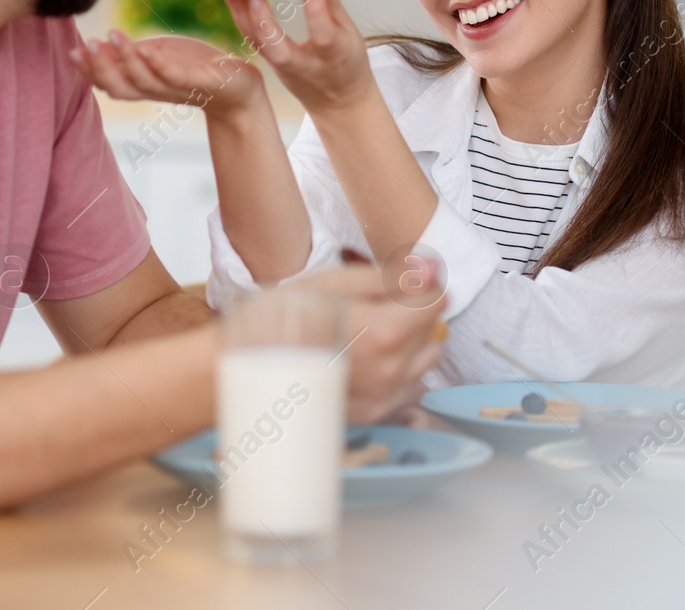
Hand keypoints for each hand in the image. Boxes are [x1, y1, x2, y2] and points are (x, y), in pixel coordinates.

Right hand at [70, 31, 264, 117]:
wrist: (239, 90)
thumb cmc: (196, 69)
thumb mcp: (160, 58)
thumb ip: (132, 55)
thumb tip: (97, 46)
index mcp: (145, 84)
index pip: (109, 82)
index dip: (89, 71)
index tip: (71, 52)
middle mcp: (157, 91)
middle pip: (120, 87)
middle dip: (100, 68)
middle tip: (85, 45)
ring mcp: (178, 89)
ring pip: (144, 82)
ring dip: (125, 61)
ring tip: (111, 36)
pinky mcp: (200, 83)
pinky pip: (175, 77)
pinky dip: (159, 65)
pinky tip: (147, 49)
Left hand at [223, 0, 375, 115]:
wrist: (339, 102)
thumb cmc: (348, 64)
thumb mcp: (350, 33)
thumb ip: (330, 1)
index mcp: (332, 56)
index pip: (322, 33)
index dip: (315, 8)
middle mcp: (303, 66)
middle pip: (277, 47)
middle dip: (261, 19)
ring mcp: (283, 68)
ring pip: (257, 43)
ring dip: (241, 12)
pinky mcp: (270, 65)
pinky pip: (252, 40)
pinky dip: (240, 17)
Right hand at [285, 263, 444, 423]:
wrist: (246, 367)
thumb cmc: (284, 318)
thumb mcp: (334, 281)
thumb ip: (389, 277)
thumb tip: (432, 270)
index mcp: (385, 332)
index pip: (438, 302)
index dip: (421, 286)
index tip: (400, 285)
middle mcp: (392, 370)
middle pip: (434, 332)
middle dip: (415, 315)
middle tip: (376, 307)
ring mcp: (384, 397)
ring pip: (426, 362)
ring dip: (410, 344)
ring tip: (370, 334)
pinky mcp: (374, 414)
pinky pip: (409, 389)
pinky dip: (399, 372)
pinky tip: (367, 361)